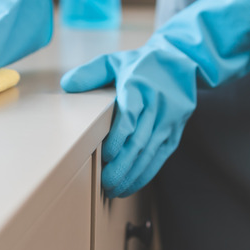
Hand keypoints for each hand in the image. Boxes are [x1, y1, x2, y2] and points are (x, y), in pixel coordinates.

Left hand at [61, 0, 249, 197]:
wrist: (182, 60)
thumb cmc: (141, 63)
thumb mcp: (114, 61)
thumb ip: (90, 73)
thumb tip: (66, 85)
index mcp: (140, 86)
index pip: (130, 117)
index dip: (118, 139)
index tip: (105, 156)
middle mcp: (158, 104)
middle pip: (140, 141)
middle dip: (123, 166)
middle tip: (107, 184)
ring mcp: (170, 119)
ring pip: (152, 152)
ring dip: (134, 174)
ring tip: (116, 190)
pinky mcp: (176, 130)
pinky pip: (162, 156)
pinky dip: (147, 172)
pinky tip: (133, 183)